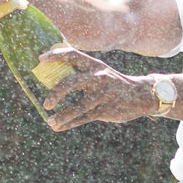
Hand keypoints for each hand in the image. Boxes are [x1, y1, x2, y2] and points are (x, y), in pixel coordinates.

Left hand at [37, 48, 161, 131]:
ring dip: (62, 115)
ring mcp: (104, 94)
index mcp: (94, 65)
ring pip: (78, 106)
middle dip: (56, 93)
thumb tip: (53, 80)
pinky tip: (59, 127)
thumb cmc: (113, 84)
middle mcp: (99, 77)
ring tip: (50, 122)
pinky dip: (70, 123)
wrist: (141, 95)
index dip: (56, 55)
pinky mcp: (107, 109)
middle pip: (72, 82)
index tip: (41, 59)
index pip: (73, 54)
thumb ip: (82, 75)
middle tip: (45, 104)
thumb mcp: (100, 73)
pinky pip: (85, 117)